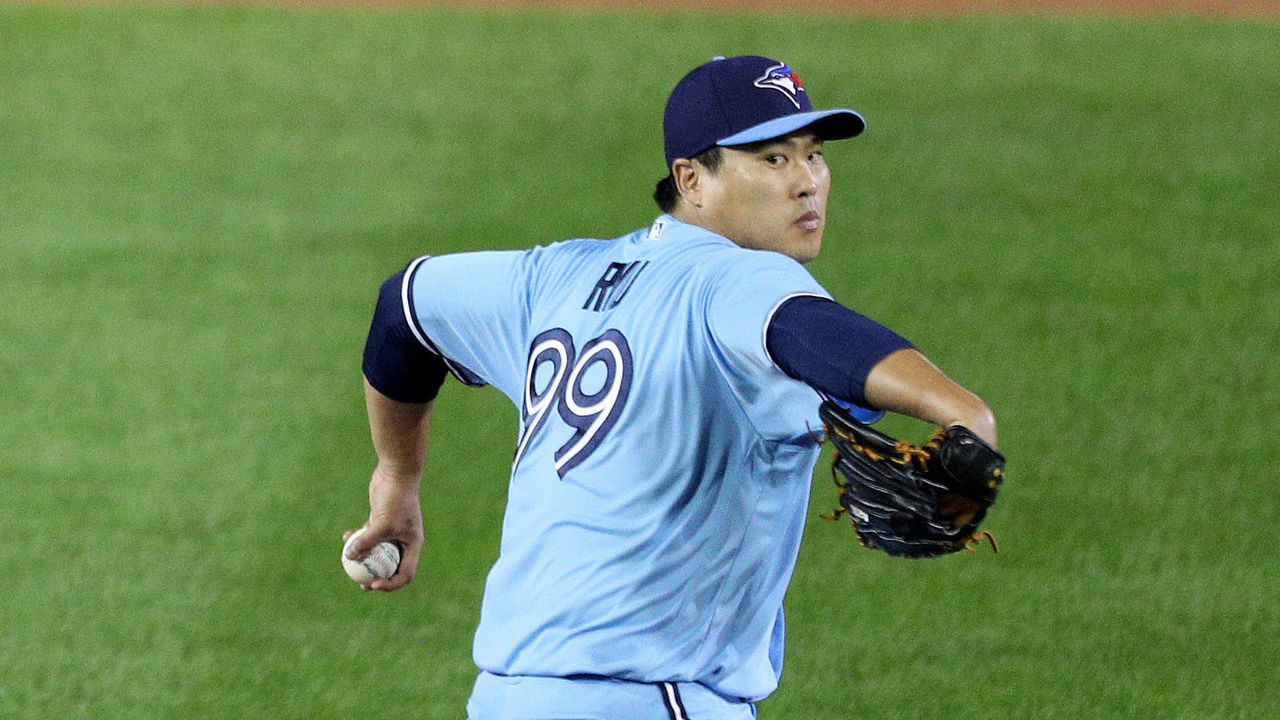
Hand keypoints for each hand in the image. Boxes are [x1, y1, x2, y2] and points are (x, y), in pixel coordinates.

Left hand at [344, 466, 423, 591]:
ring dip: (364, 559)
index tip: (374, 584)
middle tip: (362, 584)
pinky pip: (369, 536)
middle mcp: (404, 541)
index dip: (390, 583)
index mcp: (412, 546)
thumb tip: (349, 557)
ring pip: (377, 552)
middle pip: (391, 566)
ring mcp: (392, 531)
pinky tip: (345, 537)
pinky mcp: (380, 521)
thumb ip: (366, 541)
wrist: (396, 473)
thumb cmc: (396, 500)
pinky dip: (358, 538)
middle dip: (376, 577)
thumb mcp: (382, 524)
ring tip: (349, 564)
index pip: (405, 573)